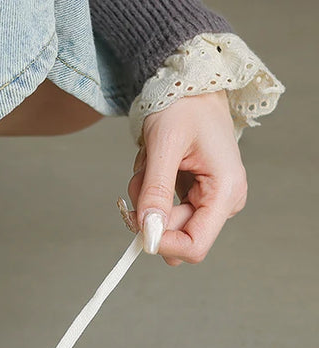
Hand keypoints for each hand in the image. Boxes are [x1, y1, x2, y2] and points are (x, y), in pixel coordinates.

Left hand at [128, 91, 247, 265]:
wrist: (189, 86)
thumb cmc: (183, 106)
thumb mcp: (164, 146)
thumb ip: (156, 191)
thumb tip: (148, 231)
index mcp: (226, 192)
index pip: (195, 246)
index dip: (163, 245)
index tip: (137, 227)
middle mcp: (223, 202)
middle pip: (175, 235)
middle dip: (149, 212)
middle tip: (141, 178)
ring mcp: (209, 201)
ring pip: (163, 223)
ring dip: (145, 197)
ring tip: (150, 163)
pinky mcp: (195, 197)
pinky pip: (161, 210)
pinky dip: (147, 191)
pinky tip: (154, 166)